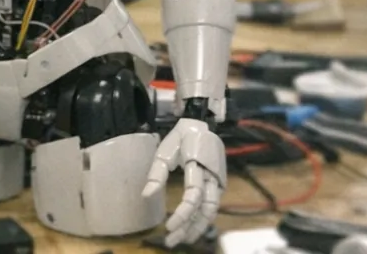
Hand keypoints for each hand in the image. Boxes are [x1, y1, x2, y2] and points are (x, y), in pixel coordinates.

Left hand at [141, 117, 225, 246]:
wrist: (201, 125)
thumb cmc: (180, 138)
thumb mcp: (164, 151)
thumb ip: (156, 174)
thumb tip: (146, 196)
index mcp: (198, 165)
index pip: (193, 196)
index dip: (182, 214)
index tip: (168, 226)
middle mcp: (212, 176)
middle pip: (205, 209)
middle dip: (189, 228)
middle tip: (172, 241)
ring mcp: (219, 181)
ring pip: (212, 211)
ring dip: (198, 227)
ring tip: (183, 240)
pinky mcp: (220, 184)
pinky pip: (213, 205)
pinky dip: (203, 219)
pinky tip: (193, 227)